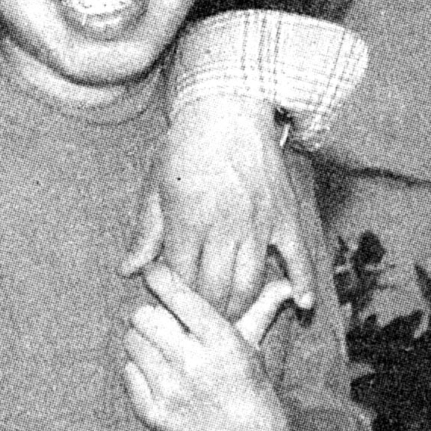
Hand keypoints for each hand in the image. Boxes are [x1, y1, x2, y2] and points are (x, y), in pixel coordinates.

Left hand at [123, 96, 313, 317]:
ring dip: (240, 306)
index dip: (174, 299)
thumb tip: (128, 270)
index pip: (181, 279)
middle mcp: (226, 226)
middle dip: (205, 312)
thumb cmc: (185, 146)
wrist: (228, 108)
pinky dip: (302, 283)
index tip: (169, 307)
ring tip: (229, 317)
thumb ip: (145, 232)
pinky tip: (301, 305)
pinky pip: (299, 256)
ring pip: (252, 282)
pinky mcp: (286, 216)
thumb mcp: (155, 185)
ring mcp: (260, 223)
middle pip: (217, 290)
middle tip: (197, 322)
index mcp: (189, 220)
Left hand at [123, 264, 290, 430]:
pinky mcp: (154, 414)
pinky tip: (159, 374)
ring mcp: (171, 392)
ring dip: (144, 341)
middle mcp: (193, 364)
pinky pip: (128, 371)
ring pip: (131, 341)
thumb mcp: (254, 341)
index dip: (159, 276)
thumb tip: (287, 282)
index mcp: (220, 341)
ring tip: (162, 348)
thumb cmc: (248, 381)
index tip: (155, 272)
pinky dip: (139, 370)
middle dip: (151, 314)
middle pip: (142, 315)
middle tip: (164, 323)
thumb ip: (263, 305)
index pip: (175, 294)